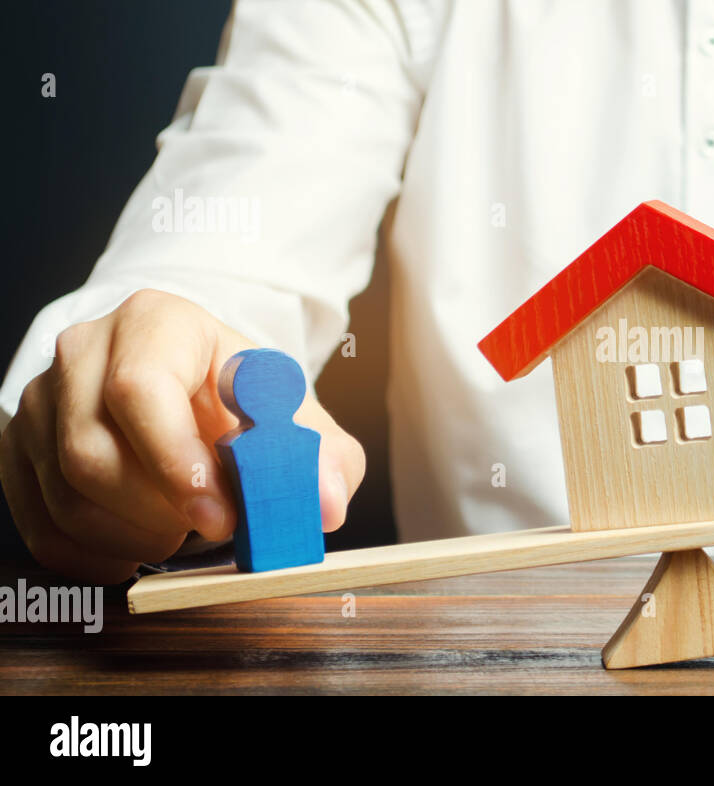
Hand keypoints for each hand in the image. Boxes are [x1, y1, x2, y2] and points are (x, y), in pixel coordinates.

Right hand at [0, 289, 364, 582]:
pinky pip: (42, 524)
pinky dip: (98, 554)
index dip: (177, 463)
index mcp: (157, 322)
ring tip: (184, 527)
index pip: (141, 390)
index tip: (221, 514)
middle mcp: (85, 351)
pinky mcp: (18, 447)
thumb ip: (326, 458)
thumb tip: (325, 505)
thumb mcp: (300, 419)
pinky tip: (142, 544)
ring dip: (134, 535)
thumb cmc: (246, 404)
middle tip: (212, 527)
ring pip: (66, 496)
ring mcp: (42, 400)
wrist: (197, 391)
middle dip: (159, 511)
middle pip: (92, 452)